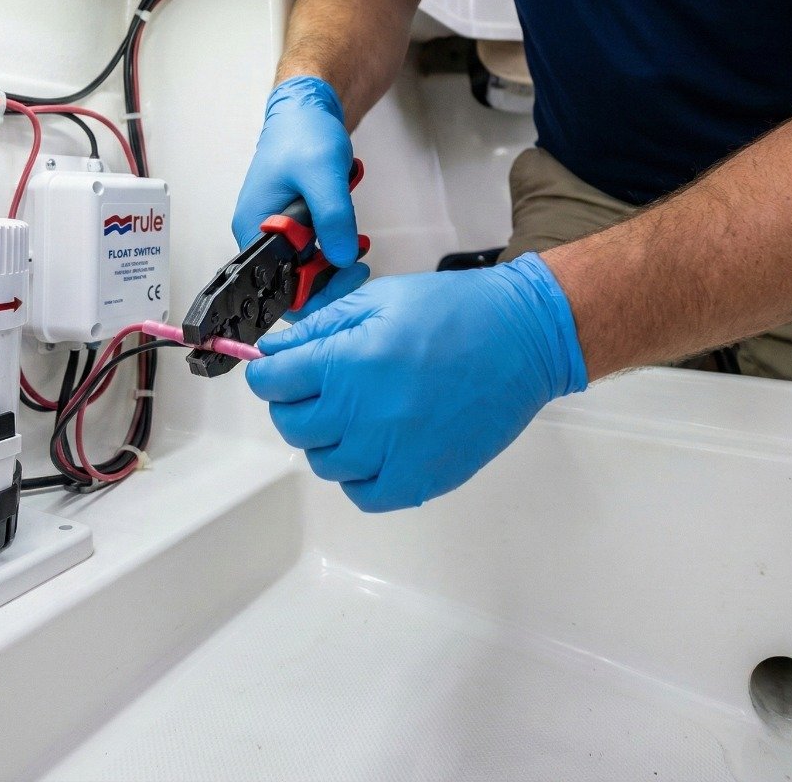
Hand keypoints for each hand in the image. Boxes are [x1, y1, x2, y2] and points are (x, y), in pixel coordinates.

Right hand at [232, 76, 368, 318]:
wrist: (308, 108)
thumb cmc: (304, 133)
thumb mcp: (322, 175)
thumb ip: (332, 218)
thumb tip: (342, 258)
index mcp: (254, 226)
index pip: (274, 285)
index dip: (311, 290)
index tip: (344, 273)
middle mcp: (260, 232)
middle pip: (291, 279)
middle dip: (328, 274)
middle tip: (358, 258)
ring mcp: (277, 226)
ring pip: (305, 264)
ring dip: (334, 256)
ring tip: (358, 240)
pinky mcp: (293, 220)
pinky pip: (313, 245)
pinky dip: (334, 239)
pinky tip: (349, 227)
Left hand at [244, 253, 587, 510]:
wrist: (523, 339)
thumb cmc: (457, 313)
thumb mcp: (379, 298)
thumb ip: (321, 326)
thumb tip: (277, 349)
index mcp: (348, 364)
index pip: (270, 382)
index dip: (268, 370)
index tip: (277, 366)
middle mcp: (362, 415)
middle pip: (291, 423)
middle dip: (292, 400)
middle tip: (317, 382)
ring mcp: (391, 453)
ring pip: (322, 460)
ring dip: (325, 436)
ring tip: (353, 409)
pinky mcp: (420, 479)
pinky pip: (362, 493)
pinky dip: (356, 473)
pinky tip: (372, 444)